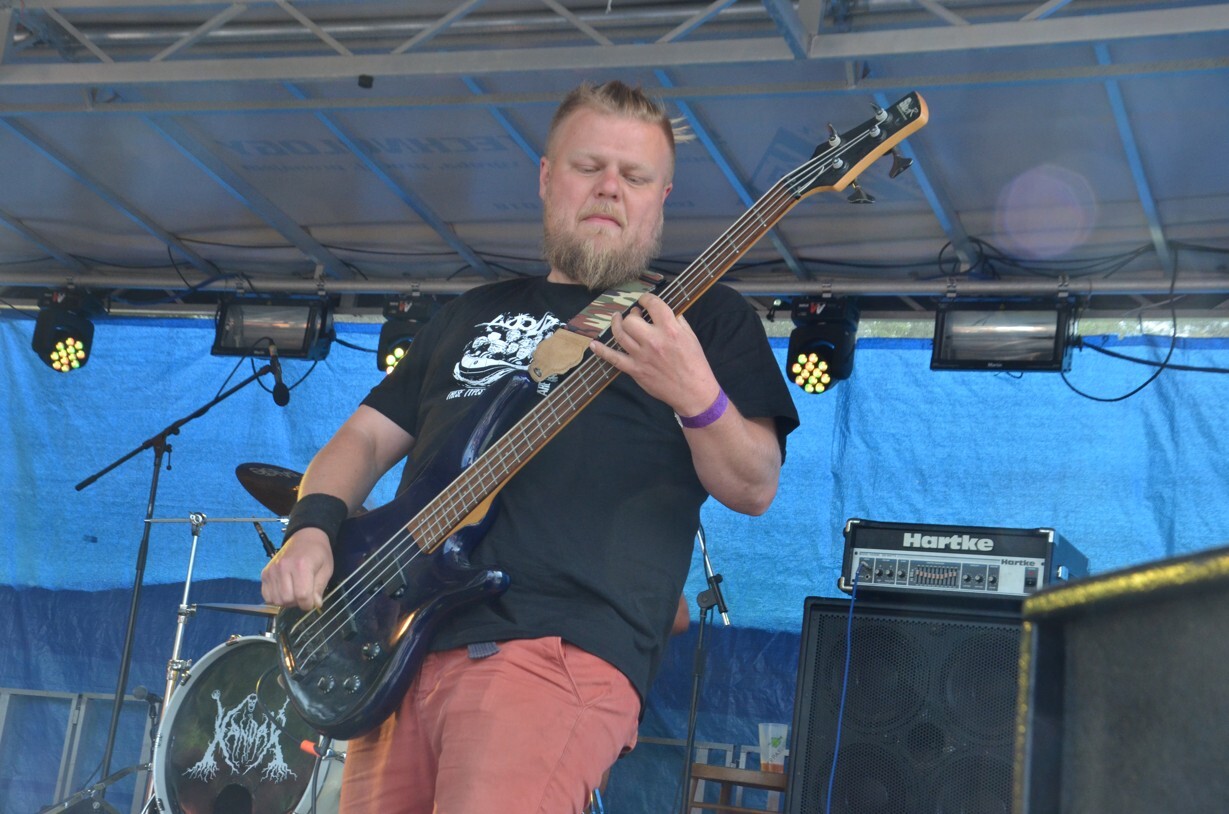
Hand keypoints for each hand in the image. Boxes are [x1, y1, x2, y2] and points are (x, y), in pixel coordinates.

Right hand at [261, 528, 333, 610]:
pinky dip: (276, 598)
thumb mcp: (326, 569)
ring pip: (276, 600)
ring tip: (294, 591)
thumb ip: (320, 588)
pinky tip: (284, 590)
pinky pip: (266, 596)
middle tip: (304, 595)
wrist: (305, 537)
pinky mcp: (265, 573)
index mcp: (301, 566)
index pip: (302, 596)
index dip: (308, 604)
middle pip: (287, 599)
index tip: (312, 601)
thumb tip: (315, 604)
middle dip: (298, 603)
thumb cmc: (319, 553)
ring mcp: (272, 570)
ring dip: (287, 601)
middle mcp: (283, 568)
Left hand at [589, 293, 717, 415]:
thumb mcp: (690, 336)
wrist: (693, 391)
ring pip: (620, 334)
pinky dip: (601, 351)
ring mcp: (642, 356)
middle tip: (635, 316)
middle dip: (632, 315)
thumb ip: (677, 321)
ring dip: (616, 324)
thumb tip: (664, 310)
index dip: (646, 299)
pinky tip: (593, 345)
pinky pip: (613, 358)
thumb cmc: (695, 363)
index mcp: (670, 330)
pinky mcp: (635, 370)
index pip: (653, 305)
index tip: (644, 301)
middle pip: (631, 320)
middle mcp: (653, 341)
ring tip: (617, 319)